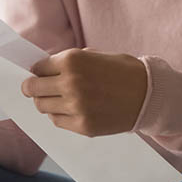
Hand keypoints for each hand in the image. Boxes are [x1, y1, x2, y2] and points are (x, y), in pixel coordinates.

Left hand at [20, 47, 146, 136]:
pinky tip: (70, 109)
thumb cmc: (122, 71)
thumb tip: (44, 69)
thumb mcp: (94, 55)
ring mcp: (76, 106)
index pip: (38, 68)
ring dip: (47, 102)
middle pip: (34, 88)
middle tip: (35, 88)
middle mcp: (71, 83)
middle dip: (33, 87)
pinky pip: (57, 121)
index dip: (38, 71)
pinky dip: (59, 115)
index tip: (39, 74)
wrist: (149, 94)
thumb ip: (69, 61)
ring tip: (58, 99)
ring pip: (43, 106)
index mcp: (73, 60)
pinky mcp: (83, 126)